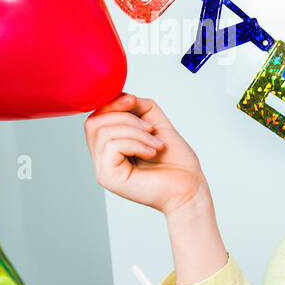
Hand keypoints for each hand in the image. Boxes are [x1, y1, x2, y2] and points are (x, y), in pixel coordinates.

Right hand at [84, 93, 208, 215]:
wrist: (190, 188)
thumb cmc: (177, 163)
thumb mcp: (157, 125)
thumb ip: (140, 107)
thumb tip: (122, 96)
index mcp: (112, 146)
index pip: (96, 117)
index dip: (111, 104)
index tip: (132, 101)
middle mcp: (103, 157)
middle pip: (94, 122)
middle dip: (126, 118)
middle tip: (151, 130)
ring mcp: (102, 168)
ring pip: (103, 132)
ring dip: (136, 132)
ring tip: (156, 144)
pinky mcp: (107, 177)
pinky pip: (110, 146)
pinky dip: (135, 143)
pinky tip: (151, 152)